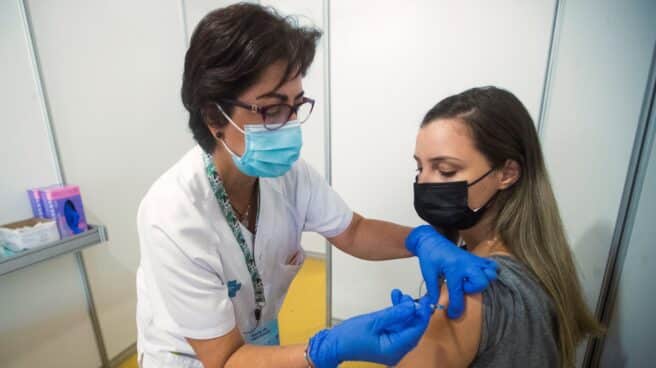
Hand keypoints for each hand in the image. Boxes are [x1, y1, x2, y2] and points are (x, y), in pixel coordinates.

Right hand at [308, 289, 432, 367]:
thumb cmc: (349, 337)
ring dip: (403, 310)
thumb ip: (395, 314)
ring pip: (405, 325)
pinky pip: (397, 326)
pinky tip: (394, 301)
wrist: (335, 344)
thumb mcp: (374, 321)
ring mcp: (392, 346)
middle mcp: (396, 351)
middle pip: (412, 328)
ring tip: (399, 295)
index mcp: (394, 349)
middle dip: (412, 311)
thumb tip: (412, 306)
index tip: (424, 300)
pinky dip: (396, 314)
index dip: (421, 314)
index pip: (416, 331)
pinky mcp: (387, 341)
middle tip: (410, 296)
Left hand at [406, 225, 497, 318]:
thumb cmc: (430, 255)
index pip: (458, 293)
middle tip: (461, 287)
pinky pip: (491, 266)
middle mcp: (467, 264)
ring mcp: (474, 260)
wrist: (431, 240)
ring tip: (469, 281)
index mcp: (453, 269)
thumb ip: (432, 291)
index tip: (453, 314)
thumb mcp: (428, 274)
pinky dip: (488, 272)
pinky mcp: (476, 258)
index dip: (455, 308)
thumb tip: (433, 307)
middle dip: (473, 290)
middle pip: (482, 282)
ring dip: (482, 281)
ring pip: (491, 274)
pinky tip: (477, 276)